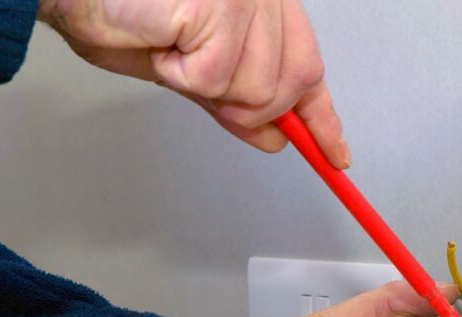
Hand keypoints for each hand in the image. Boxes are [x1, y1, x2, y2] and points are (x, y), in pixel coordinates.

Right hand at [38, 0, 349, 166]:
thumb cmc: (125, 18)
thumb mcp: (193, 73)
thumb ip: (239, 103)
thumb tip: (277, 138)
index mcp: (265, 7)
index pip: (310, 70)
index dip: (323, 120)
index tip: (336, 155)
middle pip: (292, 86)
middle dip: (250, 105)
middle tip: (202, 80)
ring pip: (257, 89)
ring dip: (208, 87)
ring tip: (175, 51)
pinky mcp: (222, 7)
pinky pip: (218, 78)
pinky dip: (183, 75)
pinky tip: (165, 45)